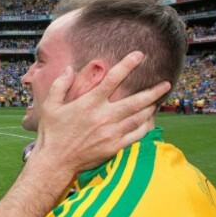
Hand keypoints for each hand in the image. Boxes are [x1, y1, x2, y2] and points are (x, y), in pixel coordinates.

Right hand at [34, 51, 169, 171]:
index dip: (127, 65)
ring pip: (139, 118)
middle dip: (153, 91)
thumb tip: (69, 68)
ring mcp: (111, 133)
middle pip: (135, 101)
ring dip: (151, 108)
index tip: (139, 55)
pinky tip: (149, 121)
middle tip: (166, 84)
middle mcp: (103, 117)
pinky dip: (146, 127)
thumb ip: (60, 85)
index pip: (113, 79)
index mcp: (89, 103)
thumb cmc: (51, 133)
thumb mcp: (49, 106)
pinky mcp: (114, 147)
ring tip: (158, 101)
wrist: (55, 161)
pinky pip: (136, 135)